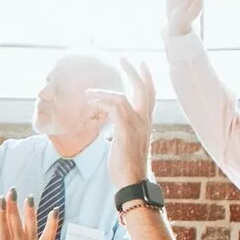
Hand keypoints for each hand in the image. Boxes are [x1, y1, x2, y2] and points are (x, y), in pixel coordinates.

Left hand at [86, 58, 156, 187]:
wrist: (132, 181)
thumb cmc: (127, 166)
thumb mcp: (126, 144)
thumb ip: (123, 132)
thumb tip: (114, 129)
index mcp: (146, 122)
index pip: (150, 95)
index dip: (146, 79)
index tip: (140, 66)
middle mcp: (144, 120)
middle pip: (145, 89)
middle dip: (135, 72)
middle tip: (125, 58)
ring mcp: (137, 125)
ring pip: (123, 97)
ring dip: (104, 92)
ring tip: (90, 92)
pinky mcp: (126, 130)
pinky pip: (114, 107)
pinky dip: (102, 102)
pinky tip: (91, 103)